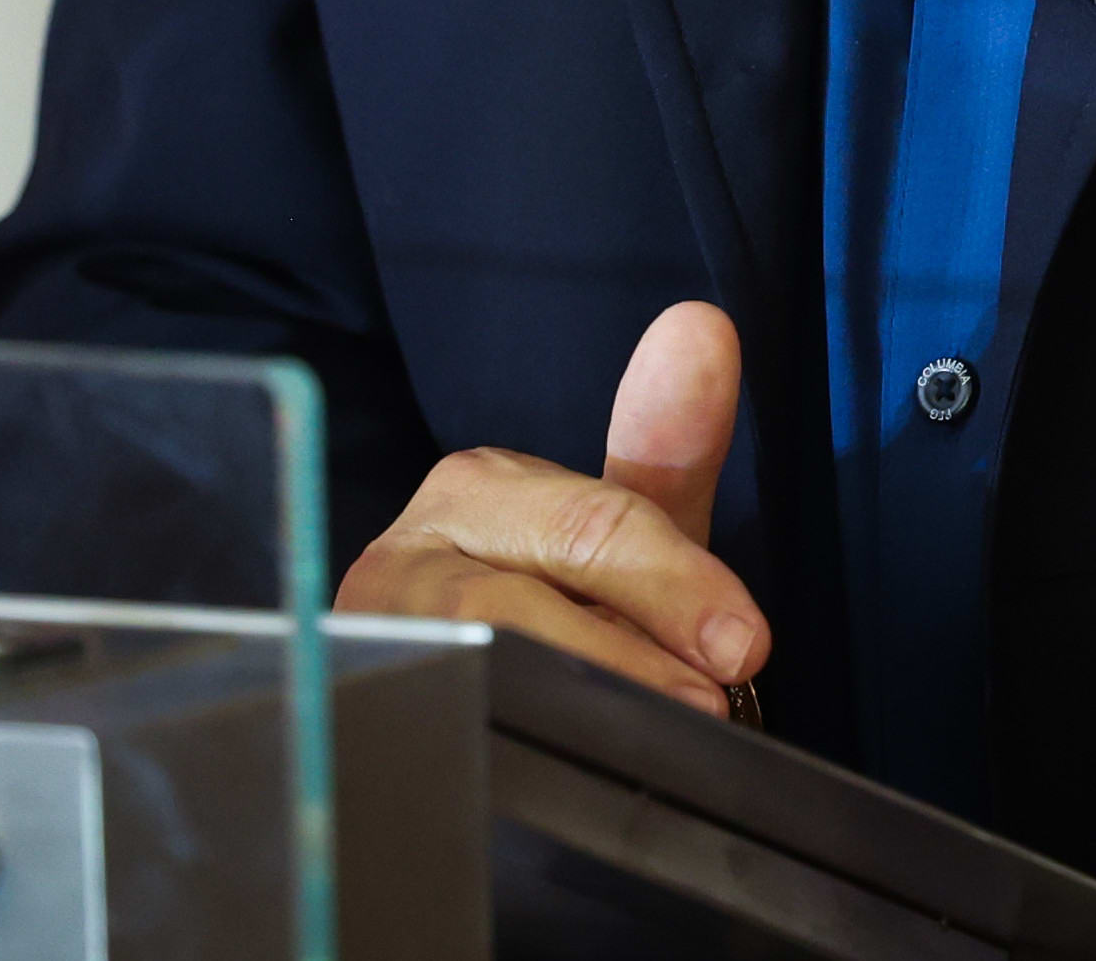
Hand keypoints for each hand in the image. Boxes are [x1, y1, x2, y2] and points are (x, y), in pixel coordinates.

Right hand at [328, 299, 772, 715]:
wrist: (463, 692)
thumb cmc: (554, 604)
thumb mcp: (618, 534)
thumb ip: (666, 444)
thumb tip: (702, 322)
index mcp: (474, 489)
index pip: (584, 524)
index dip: (672, 585)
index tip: (742, 644)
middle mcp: (404, 558)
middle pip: (517, 603)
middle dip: (626, 654)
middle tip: (710, 702)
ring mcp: (364, 645)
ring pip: (469, 667)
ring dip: (574, 700)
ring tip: (661, 736)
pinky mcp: (352, 713)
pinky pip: (426, 727)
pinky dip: (498, 746)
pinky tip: (551, 772)